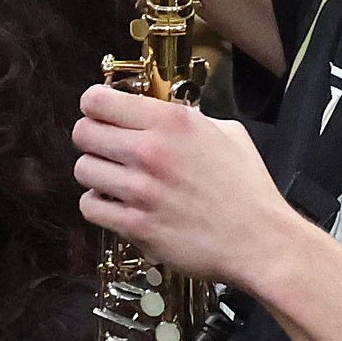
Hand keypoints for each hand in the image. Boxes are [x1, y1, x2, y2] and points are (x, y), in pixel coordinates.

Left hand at [74, 84, 310, 289]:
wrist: (259, 240)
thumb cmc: (248, 189)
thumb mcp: (228, 133)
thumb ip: (190, 119)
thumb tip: (164, 116)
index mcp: (173, 122)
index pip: (99, 101)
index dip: (94, 106)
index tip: (99, 113)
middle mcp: (151, 151)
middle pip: (82, 133)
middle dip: (90, 137)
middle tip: (105, 147)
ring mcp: (140, 191)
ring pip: (83, 169)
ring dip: (95, 172)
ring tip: (114, 178)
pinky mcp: (136, 226)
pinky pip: (90, 207)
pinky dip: (98, 205)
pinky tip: (116, 204)